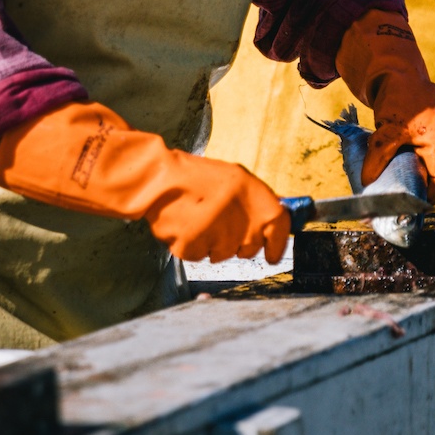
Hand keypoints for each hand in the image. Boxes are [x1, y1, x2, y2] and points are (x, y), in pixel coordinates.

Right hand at [0, 100, 290, 262]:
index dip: (277, 244)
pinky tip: (185, 226)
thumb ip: (256, 201)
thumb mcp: (234, 178)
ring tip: (198, 220)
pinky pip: (200, 257)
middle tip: (220, 225)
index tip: (272, 254)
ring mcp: (214, 230)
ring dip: (213, 244)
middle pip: (249, 247)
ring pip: (224, 255)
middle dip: (237, 242)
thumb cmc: (195, 178)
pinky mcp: (192, 245)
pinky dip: (192, 247)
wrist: (155, 179)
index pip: (279, 226)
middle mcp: (237, 212)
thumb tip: (276, 225)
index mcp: (251, 190)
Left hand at [335, 11, 434, 200]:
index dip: (419, 202)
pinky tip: (398, 175)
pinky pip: (430, 165)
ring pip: (434, 175)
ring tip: (394, 193)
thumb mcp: (386, 130)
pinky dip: (416, 172)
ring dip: (416, 184)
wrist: (401, 74)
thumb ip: (378, 158)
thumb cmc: (400, 100)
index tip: (397, 210)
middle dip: (416, 195)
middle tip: (393, 205)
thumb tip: (368, 183)